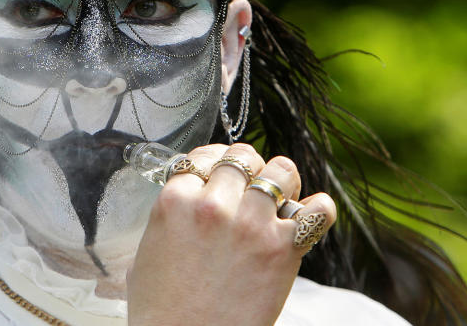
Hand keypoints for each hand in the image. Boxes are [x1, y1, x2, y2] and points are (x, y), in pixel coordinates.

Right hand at [126, 143, 335, 325]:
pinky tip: (309, 215)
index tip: (218, 174)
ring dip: (281, 182)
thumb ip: (170, 217)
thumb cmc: (162, 309)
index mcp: (174, 201)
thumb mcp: (148, 251)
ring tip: (279, 199)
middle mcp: (213, 205)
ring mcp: (250, 224)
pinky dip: (319, 209)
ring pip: (280, 171)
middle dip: (247, 168)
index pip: (202, 158)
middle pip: (241, 157)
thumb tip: (187, 203)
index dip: (212, 165)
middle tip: (249, 185)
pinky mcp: (283, 249)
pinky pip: (318, 210)